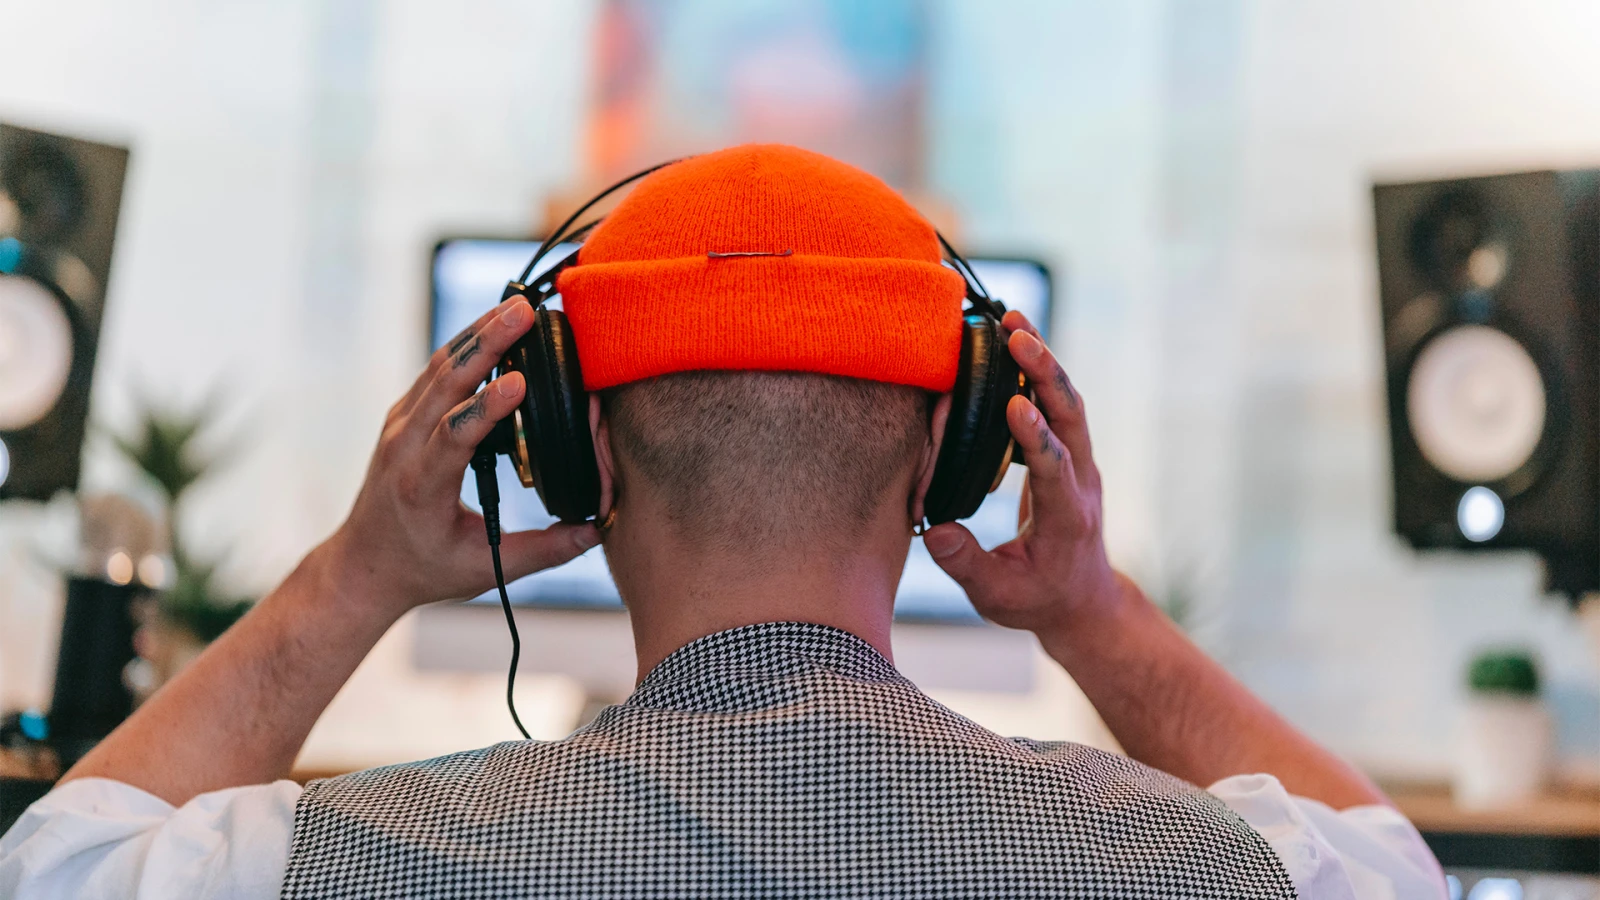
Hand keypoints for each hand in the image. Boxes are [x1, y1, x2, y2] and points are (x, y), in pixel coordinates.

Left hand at [324, 298, 600, 616]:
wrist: (365, 564)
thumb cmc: (424, 568)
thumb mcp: (483, 569)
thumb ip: (543, 552)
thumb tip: (596, 531)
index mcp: (423, 486)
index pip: (454, 436)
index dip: (487, 408)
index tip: (521, 381)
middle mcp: (405, 448)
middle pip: (445, 383)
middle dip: (486, 344)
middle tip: (524, 312)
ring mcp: (400, 425)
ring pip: (439, 367)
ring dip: (478, 334)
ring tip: (516, 306)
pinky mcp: (404, 415)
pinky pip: (435, 371)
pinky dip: (466, 345)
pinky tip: (494, 325)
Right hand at [922, 310, 1124, 636]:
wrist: (1081, 599)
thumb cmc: (1037, 598)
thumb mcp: (998, 597)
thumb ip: (966, 564)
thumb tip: (934, 531)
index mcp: (1066, 517)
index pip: (1054, 468)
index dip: (1036, 436)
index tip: (1015, 404)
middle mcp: (1081, 481)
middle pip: (1071, 416)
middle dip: (1047, 373)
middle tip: (1017, 334)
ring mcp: (1078, 463)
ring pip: (1068, 401)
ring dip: (1044, 360)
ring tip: (1014, 319)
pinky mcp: (1067, 453)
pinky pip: (1058, 404)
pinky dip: (1039, 370)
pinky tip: (1014, 340)